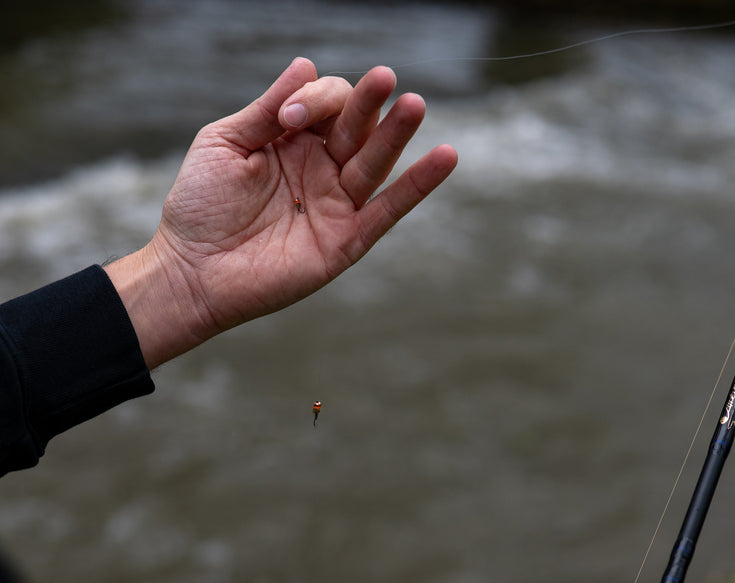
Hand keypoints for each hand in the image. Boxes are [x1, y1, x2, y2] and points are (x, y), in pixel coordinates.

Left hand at [107, 58, 456, 367]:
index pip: (324, 104)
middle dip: (369, 103)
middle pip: (357, 128)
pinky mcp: (345, 241)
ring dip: (396, 134)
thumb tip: (306, 64)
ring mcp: (336, 205)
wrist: (192, 270)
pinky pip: (387, 212)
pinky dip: (416, 187)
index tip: (285, 121)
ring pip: (374, 163)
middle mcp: (320, 169)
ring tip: (415, 105)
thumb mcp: (225, 143)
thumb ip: (267, 110)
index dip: (312, 101)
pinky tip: (445, 158)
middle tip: (385, 78)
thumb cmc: (200, 206)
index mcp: (292, 141)